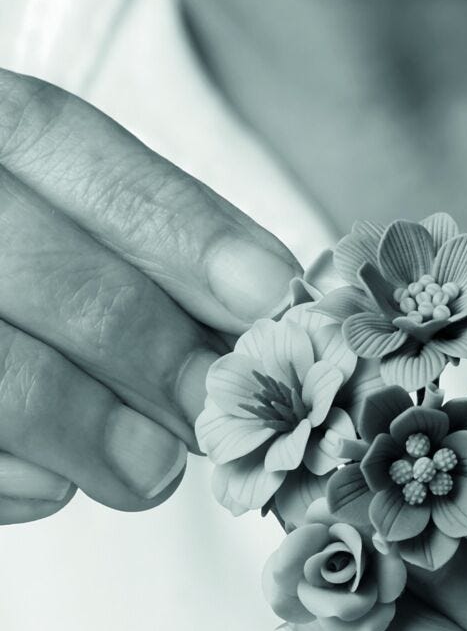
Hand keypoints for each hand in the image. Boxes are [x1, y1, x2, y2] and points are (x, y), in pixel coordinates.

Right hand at [0, 68, 297, 522]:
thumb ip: (135, 249)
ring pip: (7, 378)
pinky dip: (22, 483)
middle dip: (157, 353)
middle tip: (224, 412)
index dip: (183, 227)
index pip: (65, 145)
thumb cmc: (8, 263)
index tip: (275, 296)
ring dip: (100, 436)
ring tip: (156, 470)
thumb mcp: (49, 215)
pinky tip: (58, 485)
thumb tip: (264, 316)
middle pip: (47, 272)